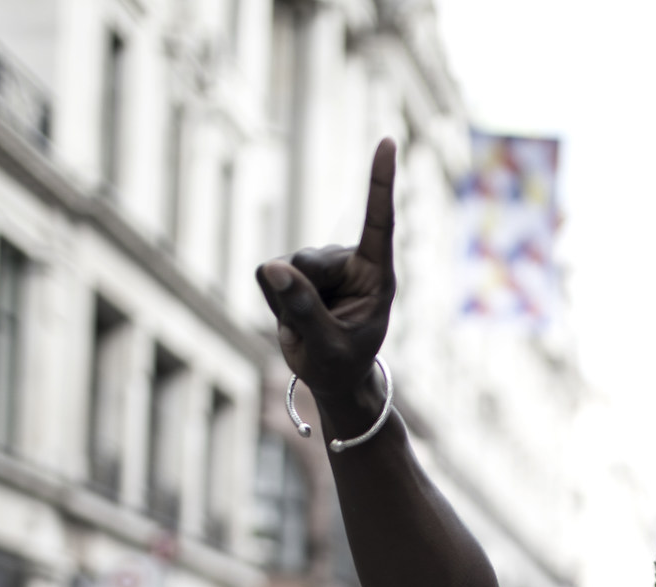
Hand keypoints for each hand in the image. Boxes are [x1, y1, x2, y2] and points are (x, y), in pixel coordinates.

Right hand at [256, 138, 397, 426]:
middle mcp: (350, 260)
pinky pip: (267, 275)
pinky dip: (274, 301)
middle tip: (319, 327)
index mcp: (377, 275)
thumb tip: (271, 266)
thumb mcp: (327, 347)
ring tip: (310, 324)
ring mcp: (322, 262)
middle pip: (308, 261)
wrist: (331, 375)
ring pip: (285, 267)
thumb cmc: (342, 363)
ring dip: (289, 302)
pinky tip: (294, 314)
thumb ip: (302, 310)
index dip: (380, 182)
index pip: (380, 222)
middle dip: (302, 295)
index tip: (387, 141)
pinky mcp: (294, 267)